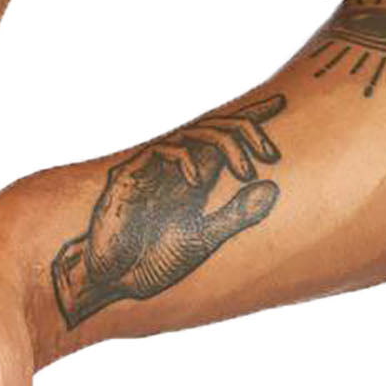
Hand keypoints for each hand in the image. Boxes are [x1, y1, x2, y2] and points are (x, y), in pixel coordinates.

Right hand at [52, 95, 285, 328]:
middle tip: (272, 155)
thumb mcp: (203, 241)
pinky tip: (198, 182)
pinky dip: (187, 160)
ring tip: (248, 170)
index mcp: (195, 182)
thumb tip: (273, 190)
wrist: (104, 283)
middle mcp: (177, 170)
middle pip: (217, 127)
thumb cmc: (147, 266)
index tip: (281, 102)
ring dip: (228, 144)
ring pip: (196, 133)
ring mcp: (153, 171)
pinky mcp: (129, 176)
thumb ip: (235, 217)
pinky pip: (164, 150)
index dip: (252, 118)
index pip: (226, 138)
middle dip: (248, 131)